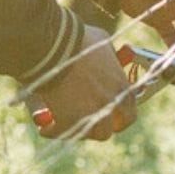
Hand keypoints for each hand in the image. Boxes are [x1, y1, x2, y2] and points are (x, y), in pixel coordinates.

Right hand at [29, 26, 136, 140]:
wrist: (55, 46)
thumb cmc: (79, 39)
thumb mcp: (102, 42)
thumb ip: (109, 56)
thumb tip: (108, 56)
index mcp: (121, 88)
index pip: (130, 114)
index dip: (119, 118)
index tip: (110, 118)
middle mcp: (110, 104)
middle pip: (110, 130)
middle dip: (99, 129)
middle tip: (87, 125)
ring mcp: (90, 113)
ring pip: (89, 135)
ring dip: (79, 131)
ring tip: (66, 125)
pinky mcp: (68, 119)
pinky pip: (62, 133)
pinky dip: (52, 131)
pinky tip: (44, 128)